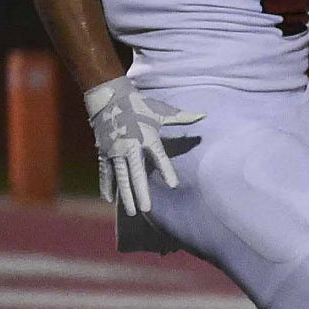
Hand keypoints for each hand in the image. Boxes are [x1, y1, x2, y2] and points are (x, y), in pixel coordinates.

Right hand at [83, 77, 201, 215]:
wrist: (109, 98)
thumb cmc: (140, 105)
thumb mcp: (162, 111)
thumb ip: (183, 117)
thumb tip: (205, 115)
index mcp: (147, 137)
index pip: (159, 157)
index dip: (166, 171)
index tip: (173, 185)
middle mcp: (130, 147)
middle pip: (137, 173)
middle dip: (141, 192)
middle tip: (147, 209)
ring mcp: (115, 151)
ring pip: (121, 177)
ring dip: (125, 195)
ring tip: (132, 211)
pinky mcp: (104, 153)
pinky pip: (105, 173)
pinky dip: (107, 186)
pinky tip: (109, 200)